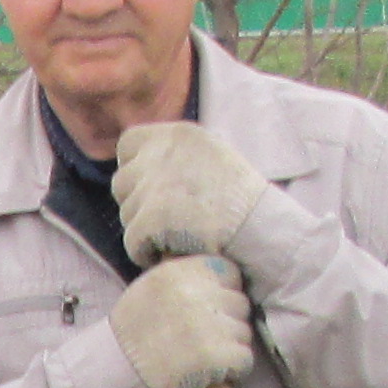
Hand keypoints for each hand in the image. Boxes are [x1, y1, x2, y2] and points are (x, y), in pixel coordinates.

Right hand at [108, 253, 254, 387]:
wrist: (114, 373)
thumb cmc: (134, 332)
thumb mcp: (152, 287)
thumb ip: (187, 277)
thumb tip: (228, 278)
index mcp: (178, 271)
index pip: (229, 272)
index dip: (223, 292)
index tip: (208, 309)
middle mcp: (193, 293)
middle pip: (240, 303)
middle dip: (227, 321)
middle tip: (202, 338)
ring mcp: (206, 324)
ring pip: (244, 332)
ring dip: (229, 346)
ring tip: (200, 356)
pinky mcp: (214, 356)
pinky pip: (244, 359)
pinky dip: (232, 370)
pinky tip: (207, 371)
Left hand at [115, 111, 262, 263]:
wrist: (265, 233)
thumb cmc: (243, 205)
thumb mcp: (211, 159)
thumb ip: (173, 157)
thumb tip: (131, 167)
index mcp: (178, 134)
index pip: (128, 145)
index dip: (136, 172)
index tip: (157, 193)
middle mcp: (163, 152)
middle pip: (122, 183)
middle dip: (139, 205)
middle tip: (172, 222)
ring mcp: (155, 185)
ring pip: (126, 215)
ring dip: (146, 232)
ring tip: (183, 236)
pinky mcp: (152, 217)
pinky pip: (133, 243)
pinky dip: (148, 254)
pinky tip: (177, 252)